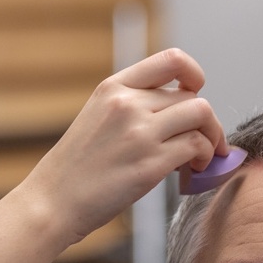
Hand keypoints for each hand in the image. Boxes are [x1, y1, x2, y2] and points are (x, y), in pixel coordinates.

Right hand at [24, 48, 226, 242]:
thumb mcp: (97, 118)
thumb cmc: (75, 168)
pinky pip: (196, 147)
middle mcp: (127, 104)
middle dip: (206, 120)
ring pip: (201, 116)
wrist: (51, 202)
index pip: (171, 60)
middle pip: (192, 96)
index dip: (194, 73)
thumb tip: (180, 110)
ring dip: (211, 137)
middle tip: (204, 141)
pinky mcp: (150, 164)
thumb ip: (132, 106)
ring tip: (201, 157)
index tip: (195, 91)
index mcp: (113, 88)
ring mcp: (139, 133)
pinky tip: (191, 171)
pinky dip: (203, 158)